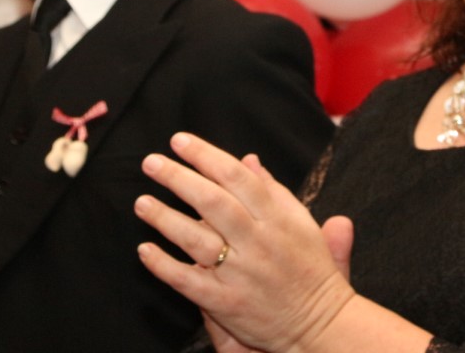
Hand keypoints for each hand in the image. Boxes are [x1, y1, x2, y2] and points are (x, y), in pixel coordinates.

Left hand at [135, 133, 356, 352]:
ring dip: (165, 219)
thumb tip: (248, 159)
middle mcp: (258, 241)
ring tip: (142, 202)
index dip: (205, 156)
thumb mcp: (300, 221)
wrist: (321, 323)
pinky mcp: (227, 303)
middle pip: (213, 202)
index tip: (180, 141)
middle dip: (179, 178)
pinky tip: (145, 250)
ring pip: (197, 240)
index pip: (236, 177)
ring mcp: (241, 273)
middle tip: (151, 163)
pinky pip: (189, 282)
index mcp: (277, 217)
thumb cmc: (310, 268)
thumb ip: (273, 190)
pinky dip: (164, 266)